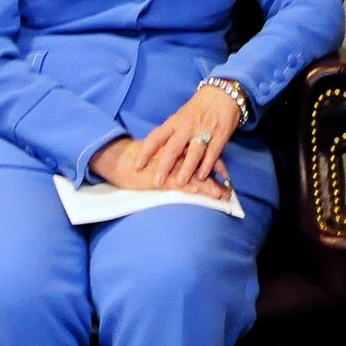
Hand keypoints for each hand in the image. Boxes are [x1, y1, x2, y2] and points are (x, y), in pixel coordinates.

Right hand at [90, 136, 230, 199]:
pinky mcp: (158, 178)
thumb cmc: (136, 158)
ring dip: (208, 187)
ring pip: (192, 176)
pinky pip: (176, 183)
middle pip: (201, 166)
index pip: (202, 154)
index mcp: (177, 149)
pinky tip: (198, 193)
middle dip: (217, 179)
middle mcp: (175, 156)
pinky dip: (188, 188)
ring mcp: (168, 167)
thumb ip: (174, 159)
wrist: (116, 158)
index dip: (216, 164)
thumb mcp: (159, 155)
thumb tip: (186, 165)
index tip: (227, 175)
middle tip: (229, 190)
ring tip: (221, 196)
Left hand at [132, 84, 243, 190]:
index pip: (156, 137)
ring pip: (194, 152)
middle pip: (173, 147)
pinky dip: (207, 165)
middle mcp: (187, 127)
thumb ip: (171, 132)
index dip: (146, 152)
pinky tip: (202, 176)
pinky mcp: (220, 136)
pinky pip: (212, 152)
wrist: (223, 94)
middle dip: (164, 165)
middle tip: (156, 181)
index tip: (137, 166)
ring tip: (180, 183)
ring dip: (187, 168)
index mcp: (175, 122)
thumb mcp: (181, 116)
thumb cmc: (199, 107)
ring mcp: (204, 131)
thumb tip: (156, 149)